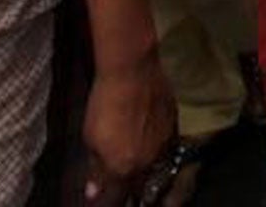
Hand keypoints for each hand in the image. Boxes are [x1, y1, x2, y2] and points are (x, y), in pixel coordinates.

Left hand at [82, 51, 173, 204]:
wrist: (132, 72)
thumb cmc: (104, 103)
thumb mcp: (91, 137)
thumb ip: (95, 168)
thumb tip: (93, 191)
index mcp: (124, 168)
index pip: (119, 197)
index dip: (113, 199)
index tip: (109, 198)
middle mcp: (148, 163)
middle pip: (141, 184)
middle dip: (133, 187)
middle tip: (126, 180)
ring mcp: (164, 145)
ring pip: (156, 165)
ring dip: (146, 166)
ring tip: (138, 157)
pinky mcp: (175, 126)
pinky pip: (166, 145)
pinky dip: (157, 145)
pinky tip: (149, 135)